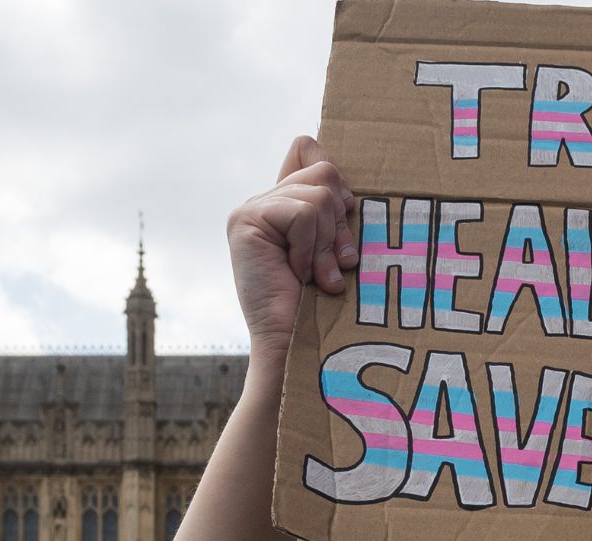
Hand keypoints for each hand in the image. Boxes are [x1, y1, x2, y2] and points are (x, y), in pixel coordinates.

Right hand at [227, 135, 358, 359]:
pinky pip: (303, 214)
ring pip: (318, 195)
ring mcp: (250, 209)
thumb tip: (344, 182)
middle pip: (324, 173)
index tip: (346, 212)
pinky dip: (310, 248)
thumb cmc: (321, 303)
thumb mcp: (334, 247)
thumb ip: (333, 212)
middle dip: (340, 223)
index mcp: (283, 203)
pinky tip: (299, 273)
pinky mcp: (245, 221)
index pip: (307, 148)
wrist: (296, 343)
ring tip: (319, 275)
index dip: (334, 175)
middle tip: (335, 264)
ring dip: (327, 242)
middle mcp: (262, 201)